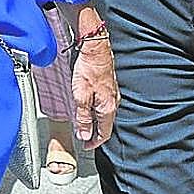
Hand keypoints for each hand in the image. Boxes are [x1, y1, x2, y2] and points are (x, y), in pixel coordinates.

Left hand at [60, 4, 117, 148]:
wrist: (94, 47)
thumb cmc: (88, 68)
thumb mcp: (80, 96)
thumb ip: (82, 117)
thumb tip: (84, 134)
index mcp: (108, 107)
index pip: (104, 133)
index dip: (94, 142)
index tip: (86, 146)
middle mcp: (113, 101)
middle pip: (105, 123)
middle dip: (94, 131)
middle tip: (83, 136)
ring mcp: (111, 92)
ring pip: (104, 112)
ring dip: (94, 120)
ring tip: (83, 122)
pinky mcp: (108, 84)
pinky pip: (103, 102)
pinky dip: (95, 108)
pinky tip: (87, 104)